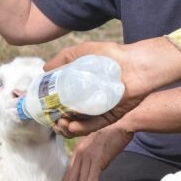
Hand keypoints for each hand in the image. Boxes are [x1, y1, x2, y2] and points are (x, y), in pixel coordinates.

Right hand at [45, 38, 180, 130]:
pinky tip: (73, 125)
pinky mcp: (112, 116)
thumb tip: (44, 69)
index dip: (53, 110)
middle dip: (60, 123)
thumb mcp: (82, 52)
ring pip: (82, 125)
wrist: (135, 62)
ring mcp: (101, 110)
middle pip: (71, 118)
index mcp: (83, 90)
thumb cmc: (110, 55)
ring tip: (62, 123)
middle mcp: (91, 101)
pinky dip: (84, 128)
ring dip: (69, 127)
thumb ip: (63, 58)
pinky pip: (96, 126)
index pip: (64, 104)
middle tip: (54, 121)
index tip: (45, 111)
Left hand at [61, 127, 133, 180]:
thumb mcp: (95, 145)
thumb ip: (89, 156)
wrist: (122, 126)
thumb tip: (88, 169)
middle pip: (74, 178)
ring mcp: (89, 156)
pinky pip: (93, 177)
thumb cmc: (111, 135)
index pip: (69, 171)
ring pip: (82, 180)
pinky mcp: (99, 159)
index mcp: (79, 151)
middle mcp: (81, 154)